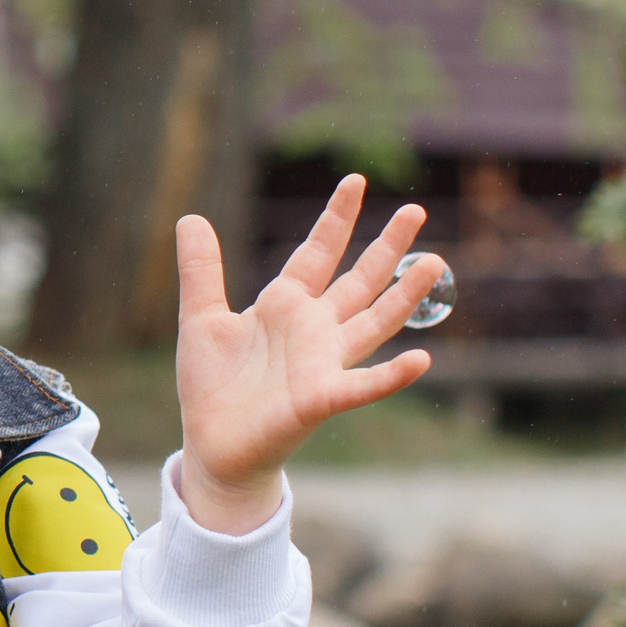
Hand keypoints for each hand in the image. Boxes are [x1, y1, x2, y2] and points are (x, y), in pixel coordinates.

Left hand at [173, 175, 441, 534]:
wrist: (211, 446)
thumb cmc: (212, 386)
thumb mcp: (200, 318)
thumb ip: (201, 270)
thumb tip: (191, 216)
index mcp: (285, 305)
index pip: (317, 253)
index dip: (336, 219)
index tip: (355, 180)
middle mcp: (313, 330)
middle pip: (359, 280)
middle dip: (387, 246)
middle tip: (416, 210)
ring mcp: (322, 363)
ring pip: (373, 322)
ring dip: (405, 295)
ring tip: (435, 263)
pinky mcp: (320, 399)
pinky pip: (362, 385)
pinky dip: (391, 375)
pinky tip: (421, 360)